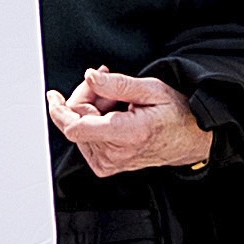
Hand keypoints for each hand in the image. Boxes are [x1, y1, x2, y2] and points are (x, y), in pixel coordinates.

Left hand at [52, 69, 213, 174]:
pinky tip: (113, 112)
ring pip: (81, 128)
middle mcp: (115, 154)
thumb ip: (117, 84)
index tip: (53, 95)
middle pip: (77, 121)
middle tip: (106, 81)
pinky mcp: (106, 166)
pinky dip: (95, 121)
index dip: (60, 109)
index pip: (76, 127)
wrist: (190, 138)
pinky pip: (87, 138)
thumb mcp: (152, 89)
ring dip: (93, 109)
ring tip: (118, 100)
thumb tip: (89, 78)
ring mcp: (109, 163)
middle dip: (86, 97)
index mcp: (126, 134)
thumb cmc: (176, 115)